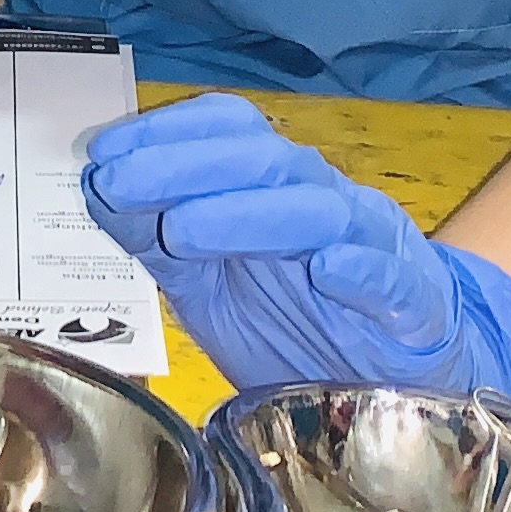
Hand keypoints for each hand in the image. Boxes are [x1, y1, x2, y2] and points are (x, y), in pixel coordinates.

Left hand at [80, 95, 510, 423]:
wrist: (399, 381)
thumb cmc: (298, 323)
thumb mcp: (209, 284)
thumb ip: (157, 241)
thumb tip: (97, 193)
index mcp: (274, 189)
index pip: (229, 130)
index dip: (166, 132)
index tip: (104, 151)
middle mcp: (322, 202)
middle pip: (265, 161)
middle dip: (185, 166)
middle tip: (119, 184)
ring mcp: (371, 248)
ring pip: (321, 211)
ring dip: (249, 214)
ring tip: (182, 232)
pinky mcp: (413, 305)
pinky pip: (393, 279)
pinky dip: (362, 269)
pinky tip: (327, 268)